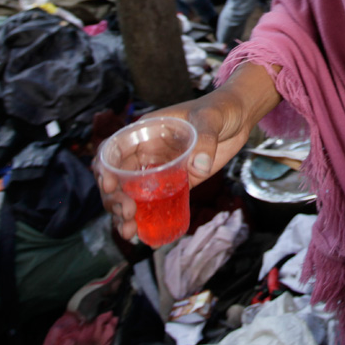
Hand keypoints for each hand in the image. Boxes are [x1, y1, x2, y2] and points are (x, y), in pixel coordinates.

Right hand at [95, 92, 254, 242]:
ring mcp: (161, 169)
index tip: (110, 186)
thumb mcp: (210, 118)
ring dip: (124, 214)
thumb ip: (205, 139)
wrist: (240, 117)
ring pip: (132, 194)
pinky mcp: (177, 182)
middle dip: (114, 199)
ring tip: (129, 231)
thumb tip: (198, 167)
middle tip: (127, 213)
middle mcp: (147, 151)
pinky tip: (144, 235)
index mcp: (146, 131)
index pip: (114, 150)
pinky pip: (156, 201)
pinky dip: (146, 218)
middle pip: (118, 178)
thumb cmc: (220, 108)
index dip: (105, 168)